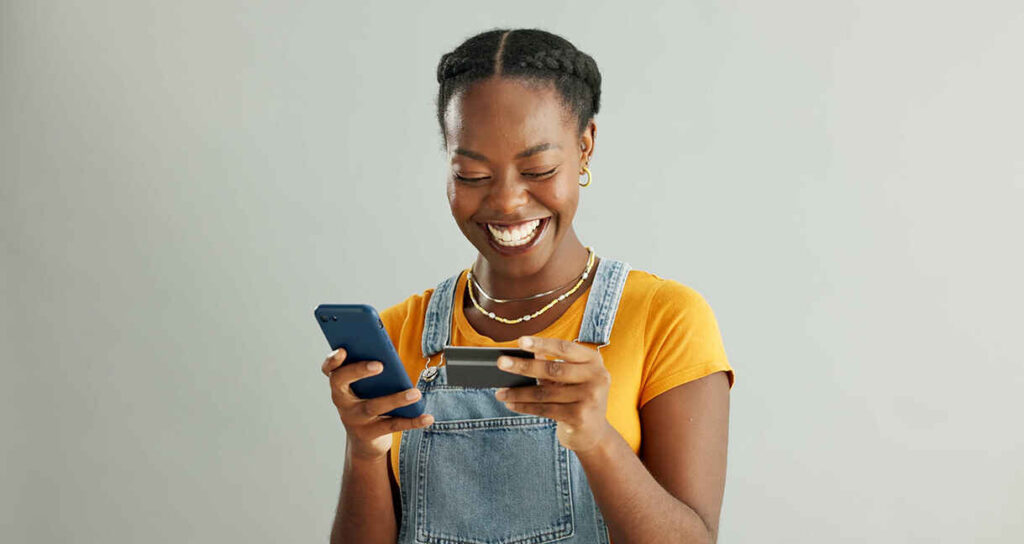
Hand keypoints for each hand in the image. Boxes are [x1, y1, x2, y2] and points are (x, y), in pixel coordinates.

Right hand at [321, 348, 433, 460]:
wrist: (365, 440)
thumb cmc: (370, 401)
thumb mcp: (368, 387)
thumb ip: (374, 370)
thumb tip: (392, 355)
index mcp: (340, 384)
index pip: (329, 369)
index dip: (332, 360)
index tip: (343, 350)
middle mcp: (342, 400)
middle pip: (342, 383)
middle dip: (358, 371)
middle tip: (380, 365)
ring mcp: (354, 418)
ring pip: (373, 406)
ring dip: (396, 399)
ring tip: (416, 393)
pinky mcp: (369, 434)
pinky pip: (392, 425)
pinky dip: (412, 421)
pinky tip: (428, 417)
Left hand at [494, 336, 615, 451]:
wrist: (594, 434)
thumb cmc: (578, 399)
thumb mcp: (571, 377)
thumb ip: (552, 362)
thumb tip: (527, 350)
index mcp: (593, 361)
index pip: (564, 347)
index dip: (541, 343)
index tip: (520, 341)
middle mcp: (596, 377)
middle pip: (553, 369)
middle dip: (523, 366)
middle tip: (501, 363)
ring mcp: (590, 398)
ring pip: (545, 393)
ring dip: (518, 393)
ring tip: (500, 392)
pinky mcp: (579, 417)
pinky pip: (545, 409)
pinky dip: (525, 407)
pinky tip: (511, 404)